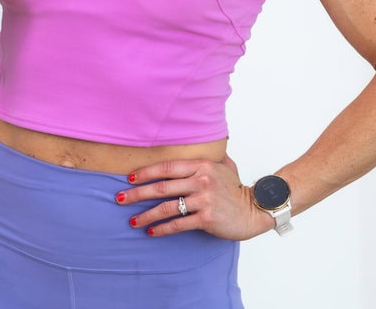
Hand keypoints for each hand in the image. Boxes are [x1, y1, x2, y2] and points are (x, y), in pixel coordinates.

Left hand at [116, 155, 275, 240]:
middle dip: (137, 193)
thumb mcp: (225, 166)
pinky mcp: (207, 218)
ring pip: (168, 207)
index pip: (167, 167)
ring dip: (147, 215)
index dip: (146, 173)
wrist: (255, 210)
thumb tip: (198, 143)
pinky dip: (163, 229)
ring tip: (133, 220)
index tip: (130, 178)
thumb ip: (209, 156)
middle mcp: (201, 180)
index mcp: (202, 165)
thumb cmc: (236, 189)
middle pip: (161, 187)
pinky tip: (152, 231)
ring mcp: (204, 199)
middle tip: (120, 198)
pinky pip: (179, 224)